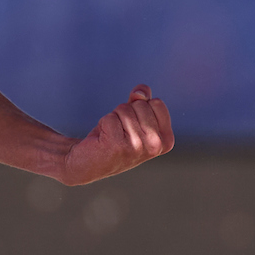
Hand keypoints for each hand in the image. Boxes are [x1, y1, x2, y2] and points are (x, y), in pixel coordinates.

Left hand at [58, 85, 173, 185]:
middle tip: (120, 131)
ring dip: (114, 118)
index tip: (134, 124)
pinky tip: (103, 139)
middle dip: (126, 112)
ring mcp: (137, 146)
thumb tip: (141, 91)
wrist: (89, 163)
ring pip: (124, 109)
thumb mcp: (134, 119)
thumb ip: (142, 101)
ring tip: (112, 135)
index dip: (140, 107)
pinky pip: (110, 118)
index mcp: (165, 140)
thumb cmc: (114, 139)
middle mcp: (155, 145)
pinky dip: (103, 124)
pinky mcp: (117, 145)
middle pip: (140, 104)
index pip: (157, 103)